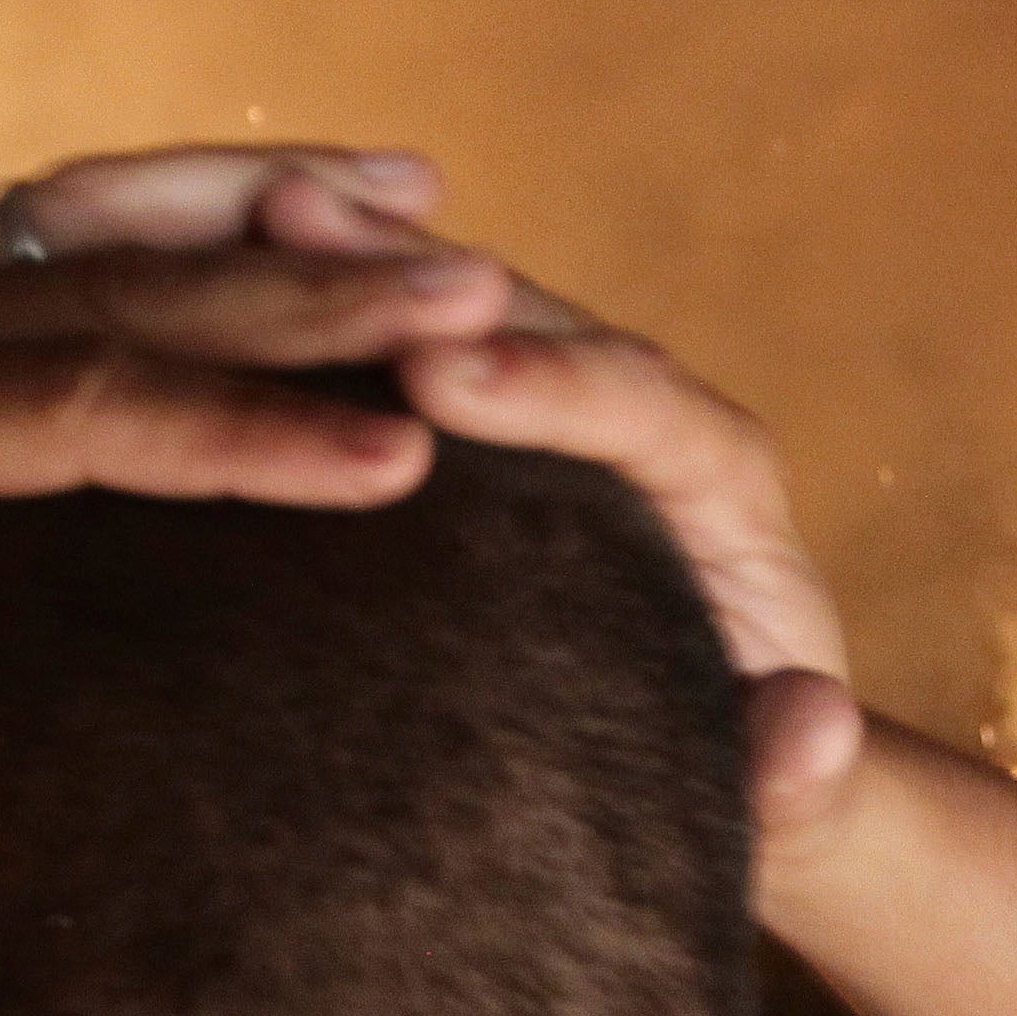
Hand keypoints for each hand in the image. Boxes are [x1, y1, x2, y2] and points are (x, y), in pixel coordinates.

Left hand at [0, 149, 511, 867]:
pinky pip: (95, 221)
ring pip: (123, 226)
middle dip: (317, 300)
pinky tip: (344, 195)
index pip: (73, 416)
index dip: (237, 430)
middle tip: (491, 309)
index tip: (393, 458)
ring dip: (288, 220)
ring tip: (454, 227)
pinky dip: (220, 199)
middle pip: (129, 297)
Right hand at [242, 177, 864, 846]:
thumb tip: (808, 727)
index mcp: (716, 484)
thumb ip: (804, 777)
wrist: (710, 767)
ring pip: (446, 309)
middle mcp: (630, 416)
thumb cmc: (739, 784)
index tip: (439, 373)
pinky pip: (390, 353)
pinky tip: (207, 280)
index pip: (640, 405)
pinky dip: (315, 315)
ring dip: (350, 261)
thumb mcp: (785, 801)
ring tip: (243, 214)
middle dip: (415, 274)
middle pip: (524, 319)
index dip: (543, 382)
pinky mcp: (467, 437)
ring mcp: (540, 411)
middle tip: (297, 225)